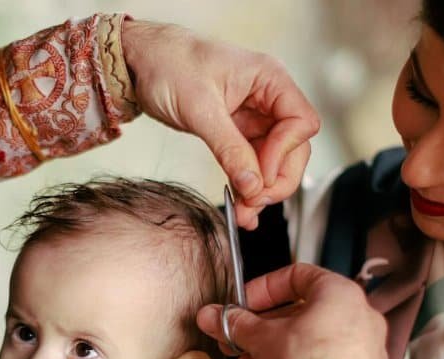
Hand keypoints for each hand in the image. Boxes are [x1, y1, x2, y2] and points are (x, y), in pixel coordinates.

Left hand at [121, 20, 318, 228]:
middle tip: (253, 202)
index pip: (301, 122)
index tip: (259, 174)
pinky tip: (242, 205)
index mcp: (269, 79)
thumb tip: (253, 185)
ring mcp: (254, 117)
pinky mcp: (237, 132)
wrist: (142, 60)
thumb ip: (229, 148)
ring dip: (262, 189)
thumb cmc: (170, 64)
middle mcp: (268, 98)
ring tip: (243, 213)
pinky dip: (248, 185)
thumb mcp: (199, 109)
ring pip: (273, 161)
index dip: (284, 153)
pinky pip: (252, 163)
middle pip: (294, 147)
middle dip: (276, 179)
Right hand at [197, 264, 387, 358]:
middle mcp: (359, 319)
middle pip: (301, 316)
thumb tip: (214, 316)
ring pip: (309, 346)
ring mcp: (363, 352)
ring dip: (272, 357)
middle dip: (262, 332)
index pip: (297, 276)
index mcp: (340, 294)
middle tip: (238, 341)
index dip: (263, 289)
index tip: (243, 305)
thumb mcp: (261, 338)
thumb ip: (236, 324)